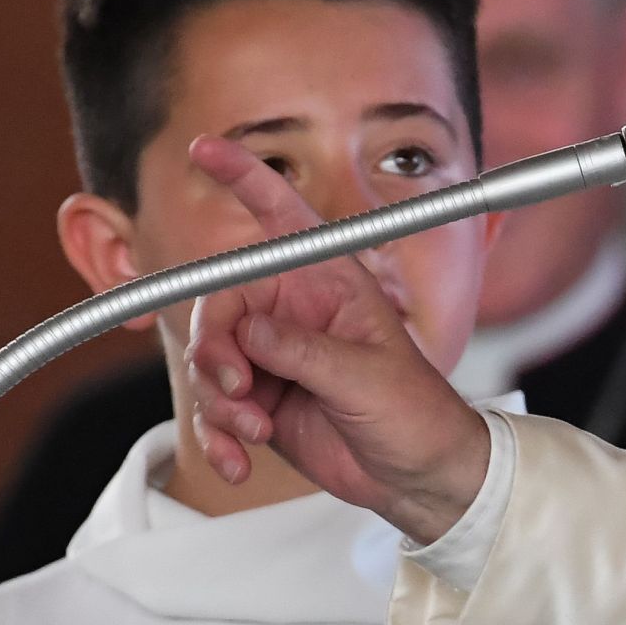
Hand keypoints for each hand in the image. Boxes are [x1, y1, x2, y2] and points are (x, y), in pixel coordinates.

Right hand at [182, 136, 490, 542]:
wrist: (420, 475)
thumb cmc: (415, 413)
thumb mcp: (364, 376)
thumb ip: (302, 350)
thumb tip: (245, 332)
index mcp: (331, 284)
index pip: (283, 218)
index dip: (245, 179)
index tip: (204, 149)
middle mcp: (295, 311)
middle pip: (219, 307)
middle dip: (215, 353)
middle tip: (237, 392)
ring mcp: (274, 356)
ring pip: (210, 362)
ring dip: (219, 404)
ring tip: (255, 434)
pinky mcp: (261, 400)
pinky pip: (215, 409)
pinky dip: (219, 437)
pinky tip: (237, 462)